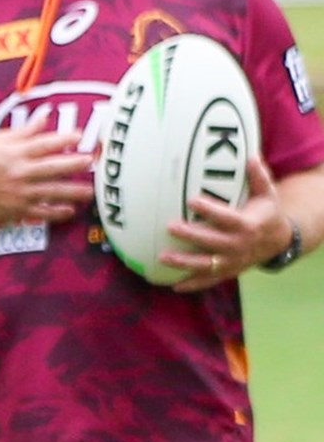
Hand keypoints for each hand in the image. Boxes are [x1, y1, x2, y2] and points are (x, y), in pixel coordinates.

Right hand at [0, 113, 94, 224]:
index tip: (80, 135)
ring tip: (89, 191)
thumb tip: (45, 115)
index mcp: (15, 153)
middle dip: (73, 164)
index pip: (43, 144)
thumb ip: (25, 130)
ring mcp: (21, 193)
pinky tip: (70, 211)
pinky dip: (56, 213)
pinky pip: (42, 212)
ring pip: (51, 192)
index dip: (63, 139)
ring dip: (72, 192)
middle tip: (90, 161)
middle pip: (51, 167)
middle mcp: (20, 172)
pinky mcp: (19, 209)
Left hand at [160, 156, 291, 291]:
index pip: (226, 218)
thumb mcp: (267, 194)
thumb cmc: (266, 213)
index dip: (209, 210)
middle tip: (169, 226)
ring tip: (162, 257)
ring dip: (184, 262)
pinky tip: (174, 286)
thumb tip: (249, 156)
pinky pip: (208, 280)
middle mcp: (238, 246)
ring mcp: (232, 262)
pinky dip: (193, 284)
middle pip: (212, 241)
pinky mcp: (227, 272)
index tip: (191, 200)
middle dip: (191, 235)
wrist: (278, 242)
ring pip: (206, 264)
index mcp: (247, 225)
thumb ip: (258, 176)